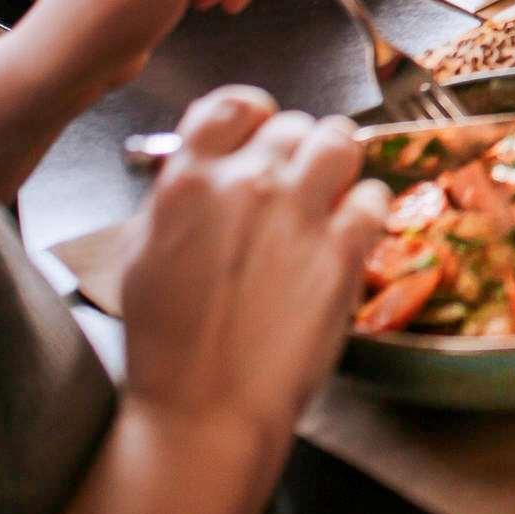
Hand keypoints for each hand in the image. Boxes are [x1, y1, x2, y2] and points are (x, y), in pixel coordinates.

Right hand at [64, 89, 386, 513]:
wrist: (203, 409)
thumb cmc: (166, 345)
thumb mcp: (140, 256)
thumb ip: (174, 199)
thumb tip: (199, 168)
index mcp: (188, 180)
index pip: (232, 104)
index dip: (253, 114)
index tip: (261, 129)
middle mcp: (247, 183)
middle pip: (293, 125)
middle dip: (295, 149)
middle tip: (295, 181)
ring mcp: (299, 212)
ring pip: (342, 140)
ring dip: (338, 161)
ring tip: (332, 190)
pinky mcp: (344, 247)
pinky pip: (374, 195)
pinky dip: (366, 208)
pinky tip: (351, 231)